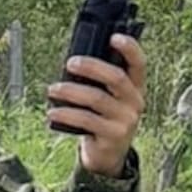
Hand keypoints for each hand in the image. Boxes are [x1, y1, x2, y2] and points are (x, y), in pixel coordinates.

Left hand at [45, 34, 145, 177]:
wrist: (107, 155)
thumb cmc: (102, 119)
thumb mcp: (107, 99)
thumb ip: (98, 82)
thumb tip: (73, 63)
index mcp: (135, 88)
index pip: (139, 64)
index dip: (129, 49)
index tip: (114, 37)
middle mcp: (135, 102)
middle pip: (116, 77)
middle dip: (91, 66)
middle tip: (70, 63)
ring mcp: (125, 120)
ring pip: (97, 98)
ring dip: (70, 91)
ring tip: (52, 90)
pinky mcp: (112, 135)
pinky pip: (86, 120)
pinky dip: (66, 113)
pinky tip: (53, 112)